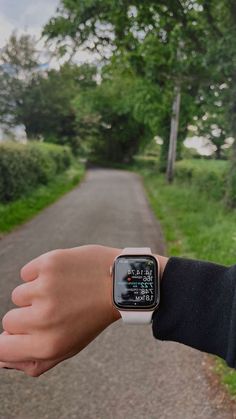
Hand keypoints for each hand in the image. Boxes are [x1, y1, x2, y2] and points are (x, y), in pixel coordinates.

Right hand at [0, 245, 120, 375]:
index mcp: (49, 345)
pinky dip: (40, 273)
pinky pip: (27, 272)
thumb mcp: (69, 347)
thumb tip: (2, 361)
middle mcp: (44, 319)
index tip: (19, 332)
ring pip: (18, 294)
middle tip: (54, 309)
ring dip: (36, 293)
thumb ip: (34, 361)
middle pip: (8, 320)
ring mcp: (45, 289)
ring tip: (62, 291)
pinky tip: (62, 276)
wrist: (119, 283)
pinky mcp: (48, 264)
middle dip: (27, 315)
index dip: (9, 340)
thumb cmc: (92, 317)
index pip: (1, 349)